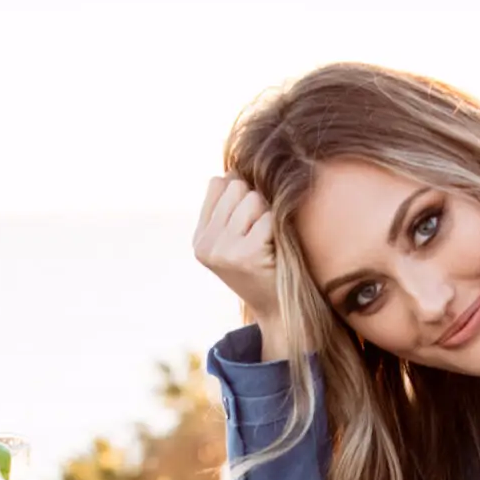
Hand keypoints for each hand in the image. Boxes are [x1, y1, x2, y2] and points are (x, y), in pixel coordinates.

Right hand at [193, 175, 279, 325]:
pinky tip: (275, 249)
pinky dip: (277, 229)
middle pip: (236, 187)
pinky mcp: (244, 255)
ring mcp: (222, 250)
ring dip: (268, 215)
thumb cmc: (266, 267)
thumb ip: (231, 208)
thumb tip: (234, 168)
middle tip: (264, 231)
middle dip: (257, 202)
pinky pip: (267, 219)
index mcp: (200, 238)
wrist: (279, 310)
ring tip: (269, 240)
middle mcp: (205, 244)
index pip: (217, 183)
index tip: (252, 217)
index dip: (241, 191)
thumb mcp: (239, 239)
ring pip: (253, 199)